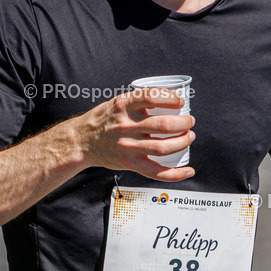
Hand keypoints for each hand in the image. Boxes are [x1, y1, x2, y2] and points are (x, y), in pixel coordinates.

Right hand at [73, 88, 194, 181]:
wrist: (81, 140)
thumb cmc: (102, 120)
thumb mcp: (117, 103)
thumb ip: (138, 101)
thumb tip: (168, 99)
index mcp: (123, 106)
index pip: (151, 97)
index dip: (170, 98)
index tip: (180, 101)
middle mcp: (126, 126)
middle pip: (162, 125)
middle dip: (183, 123)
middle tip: (189, 121)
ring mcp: (128, 146)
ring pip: (162, 148)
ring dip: (182, 142)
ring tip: (189, 137)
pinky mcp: (129, 163)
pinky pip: (155, 171)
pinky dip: (175, 174)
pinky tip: (188, 170)